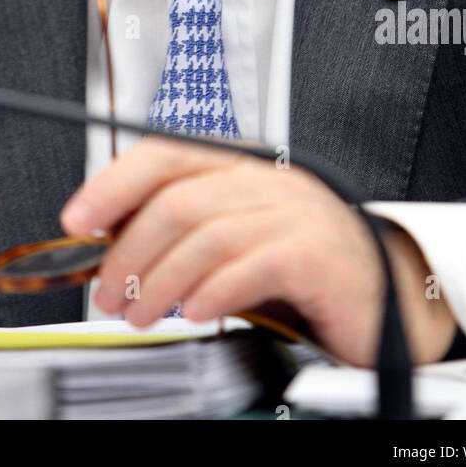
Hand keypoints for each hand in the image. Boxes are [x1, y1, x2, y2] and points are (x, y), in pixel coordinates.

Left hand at [60, 137, 456, 365]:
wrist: (387, 293)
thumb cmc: (307, 266)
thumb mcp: (237, 239)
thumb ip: (184, 232)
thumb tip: (111, 243)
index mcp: (242, 167)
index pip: (165, 154)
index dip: (114, 183)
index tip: (78, 219)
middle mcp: (267, 181)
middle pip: (177, 200)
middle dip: (130, 251)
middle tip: (109, 292)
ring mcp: (295, 213)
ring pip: (207, 233)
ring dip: (161, 279)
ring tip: (142, 312)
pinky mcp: (317, 255)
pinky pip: (252, 264)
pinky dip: (214, 290)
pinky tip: (196, 312)